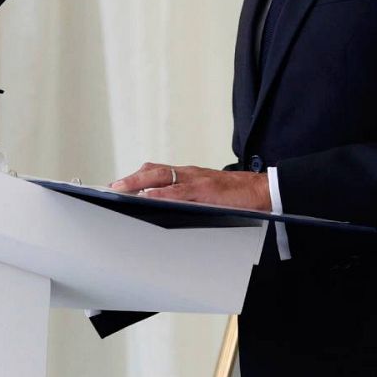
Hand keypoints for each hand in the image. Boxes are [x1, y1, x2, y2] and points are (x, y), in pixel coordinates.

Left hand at [110, 162, 271, 211]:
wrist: (263, 192)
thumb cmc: (237, 196)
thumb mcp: (208, 193)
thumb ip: (188, 197)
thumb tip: (164, 206)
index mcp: (190, 175)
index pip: (157, 170)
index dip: (137, 176)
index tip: (119, 184)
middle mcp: (190, 174)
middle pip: (153, 171)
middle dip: (131, 178)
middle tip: (112, 187)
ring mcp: (197, 181)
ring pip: (161, 177)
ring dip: (138, 183)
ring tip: (121, 190)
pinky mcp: (206, 191)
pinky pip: (179, 191)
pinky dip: (161, 194)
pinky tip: (148, 197)